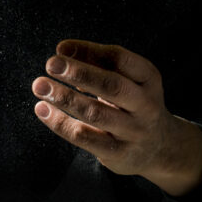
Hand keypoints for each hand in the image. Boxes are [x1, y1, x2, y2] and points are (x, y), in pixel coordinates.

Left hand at [32, 40, 201, 195]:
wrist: (162, 148)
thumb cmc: (133, 104)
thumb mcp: (127, 80)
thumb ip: (99, 63)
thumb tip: (63, 49)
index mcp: (148, 79)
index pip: (120, 59)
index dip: (89, 51)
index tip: (61, 48)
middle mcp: (146, 105)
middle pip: (111, 85)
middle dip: (79, 72)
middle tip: (51, 64)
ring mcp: (134, 131)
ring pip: (96, 113)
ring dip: (64, 97)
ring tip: (39, 85)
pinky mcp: (118, 154)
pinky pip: (85, 137)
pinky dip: (60, 123)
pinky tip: (42, 110)